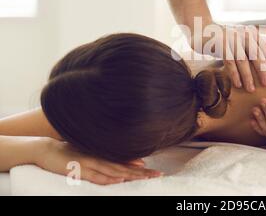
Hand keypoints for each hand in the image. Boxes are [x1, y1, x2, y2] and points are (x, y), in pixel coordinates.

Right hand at [34, 138, 161, 184]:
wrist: (46, 148)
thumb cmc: (67, 151)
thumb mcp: (87, 153)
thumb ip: (100, 157)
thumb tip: (116, 161)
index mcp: (101, 155)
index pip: (124, 161)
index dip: (138, 166)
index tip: (153, 169)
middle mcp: (99, 158)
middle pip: (124, 166)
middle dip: (142, 172)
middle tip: (158, 174)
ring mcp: (90, 163)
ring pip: (114, 170)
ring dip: (130, 174)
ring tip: (146, 177)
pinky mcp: (80, 169)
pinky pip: (97, 175)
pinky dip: (108, 178)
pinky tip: (119, 179)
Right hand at [196, 24, 265, 91]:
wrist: (201, 27)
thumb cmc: (223, 38)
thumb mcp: (239, 38)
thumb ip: (251, 45)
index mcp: (249, 32)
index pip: (263, 46)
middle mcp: (241, 33)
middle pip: (255, 54)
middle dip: (262, 69)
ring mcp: (230, 38)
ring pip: (242, 60)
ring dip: (248, 76)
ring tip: (251, 89)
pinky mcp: (220, 44)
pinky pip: (229, 61)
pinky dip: (234, 74)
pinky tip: (238, 84)